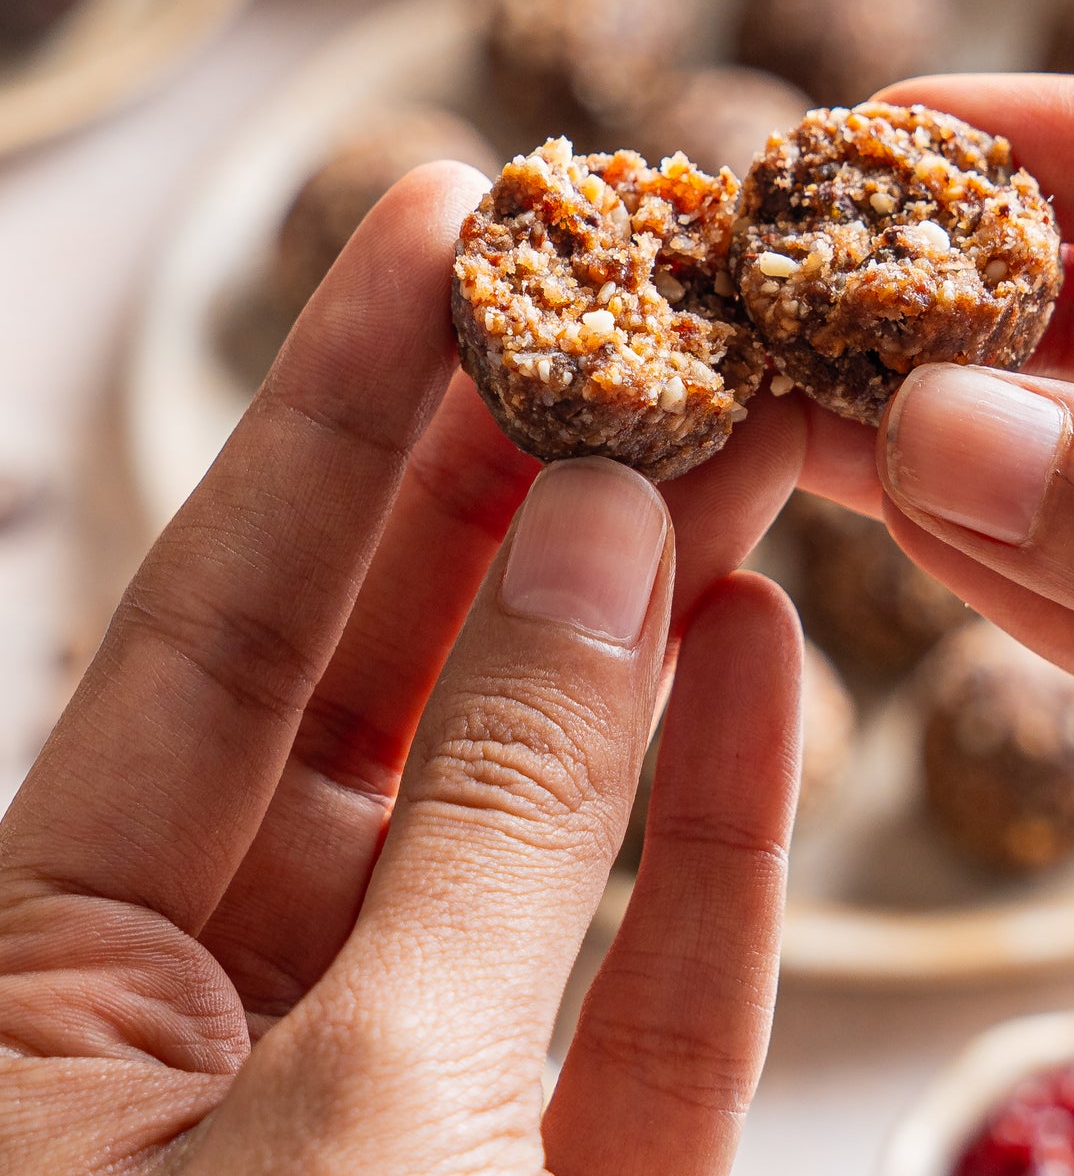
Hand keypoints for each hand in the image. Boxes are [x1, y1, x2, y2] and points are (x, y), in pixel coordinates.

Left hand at [0, 162, 805, 1173]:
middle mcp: (226, 1013)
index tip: (438, 222)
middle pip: (389, 679)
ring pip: (539, 808)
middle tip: (623, 308)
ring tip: (738, 434)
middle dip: (514, 482)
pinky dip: (719, 822)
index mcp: (63, 986)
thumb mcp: (367, 1104)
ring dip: (645, 618)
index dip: (335, 405)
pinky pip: (646, 976)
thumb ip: (502, 815)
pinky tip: (767, 650)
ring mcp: (410, 1101)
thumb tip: (601, 533)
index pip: (216, 616)